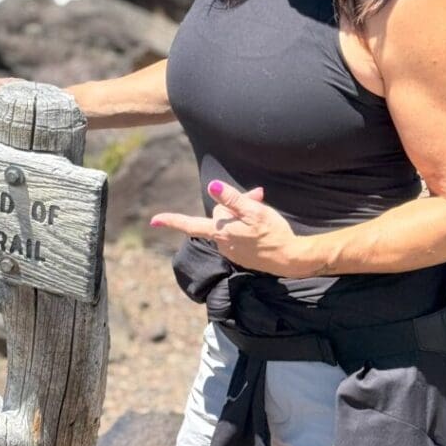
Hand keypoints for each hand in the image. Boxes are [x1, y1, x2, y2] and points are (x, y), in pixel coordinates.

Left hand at [150, 180, 307, 277]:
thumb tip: (212, 187)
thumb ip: (232, 199)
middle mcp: (222, 244)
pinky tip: (261, 226)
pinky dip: (247, 226)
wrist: (292, 259)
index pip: (191, 224)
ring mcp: (231, 251)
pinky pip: (238, 235)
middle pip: (220, 215)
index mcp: (221, 232)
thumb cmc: (273, 233)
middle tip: (259, 196)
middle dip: (234, 204)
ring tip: (262, 212)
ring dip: (242, 214)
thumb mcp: (254, 211)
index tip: (154, 221)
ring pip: (230, 224)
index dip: (172, 221)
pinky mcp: (241, 255)